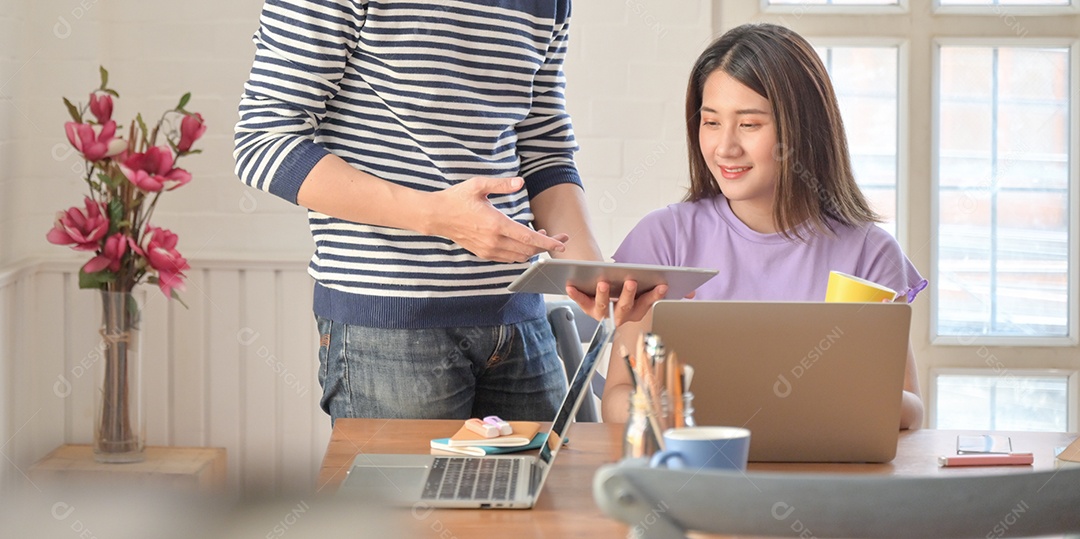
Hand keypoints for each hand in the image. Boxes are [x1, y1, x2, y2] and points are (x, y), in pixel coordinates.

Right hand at [428, 177, 565, 262]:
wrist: (437, 216)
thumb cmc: (457, 198)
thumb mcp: (478, 185)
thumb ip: (502, 184)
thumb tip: (520, 182)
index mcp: (496, 224)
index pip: (528, 238)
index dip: (548, 242)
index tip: (562, 243)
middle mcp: (494, 241)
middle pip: (528, 250)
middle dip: (547, 245)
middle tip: (558, 236)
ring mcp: (489, 250)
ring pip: (520, 256)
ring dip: (533, 249)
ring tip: (540, 236)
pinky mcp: (484, 253)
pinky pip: (509, 258)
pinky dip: (521, 252)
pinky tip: (523, 241)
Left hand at [566, 279, 667, 326]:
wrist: (602, 293)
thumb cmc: (622, 290)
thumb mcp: (636, 288)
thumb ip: (647, 285)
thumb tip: (661, 279)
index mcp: (635, 311)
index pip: (646, 303)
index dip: (655, 296)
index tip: (662, 285)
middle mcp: (619, 316)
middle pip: (625, 307)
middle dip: (628, 295)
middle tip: (631, 282)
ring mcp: (603, 314)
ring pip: (604, 307)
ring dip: (603, 296)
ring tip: (602, 283)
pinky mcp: (588, 309)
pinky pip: (581, 302)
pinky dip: (576, 295)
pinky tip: (570, 286)